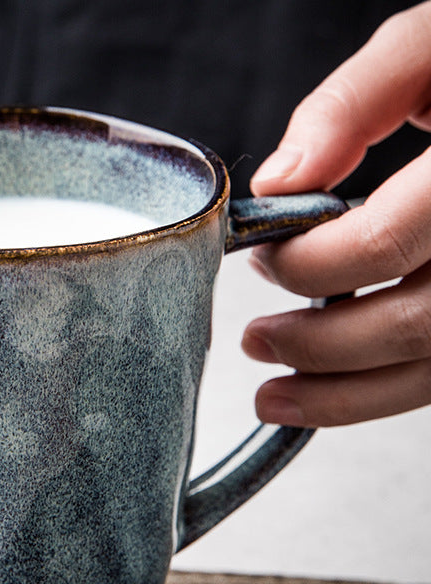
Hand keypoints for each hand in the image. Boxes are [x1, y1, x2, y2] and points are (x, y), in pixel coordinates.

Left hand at [243, 1, 430, 426]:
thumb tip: (278, 181)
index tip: (261, 259)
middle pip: (411, 324)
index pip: (381, 244)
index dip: (305, 264)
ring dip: (344, 396)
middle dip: (316, 345)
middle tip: (255, 341)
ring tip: (273, 397)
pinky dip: (386, 391)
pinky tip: (337, 391)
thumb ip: (353, 102)